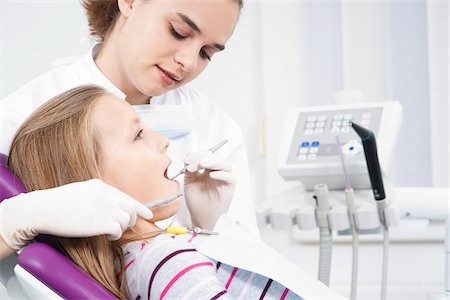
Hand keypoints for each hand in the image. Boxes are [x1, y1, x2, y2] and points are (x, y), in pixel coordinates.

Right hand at [0, 179, 152, 249]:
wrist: (42, 208)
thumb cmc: (57, 203)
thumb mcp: (81, 191)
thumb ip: (98, 196)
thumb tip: (111, 206)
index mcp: (101, 186)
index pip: (127, 197)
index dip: (140, 207)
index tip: (148, 214)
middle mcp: (106, 195)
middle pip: (132, 207)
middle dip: (132, 218)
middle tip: (125, 225)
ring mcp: (104, 208)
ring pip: (127, 219)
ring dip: (122, 227)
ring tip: (112, 230)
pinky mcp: (100, 222)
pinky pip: (118, 230)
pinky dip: (116, 234)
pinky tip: (108, 235)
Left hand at [184, 151, 235, 229]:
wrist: (200, 217)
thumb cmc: (196, 201)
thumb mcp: (189, 182)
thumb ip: (190, 169)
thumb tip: (189, 158)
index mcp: (207, 169)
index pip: (205, 155)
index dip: (196, 154)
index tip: (185, 160)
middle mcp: (216, 172)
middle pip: (214, 157)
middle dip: (202, 157)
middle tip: (191, 165)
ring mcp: (224, 179)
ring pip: (224, 164)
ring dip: (212, 161)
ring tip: (200, 165)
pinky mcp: (229, 188)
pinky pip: (230, 177)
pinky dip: (222, 174)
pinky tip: (212, 175)